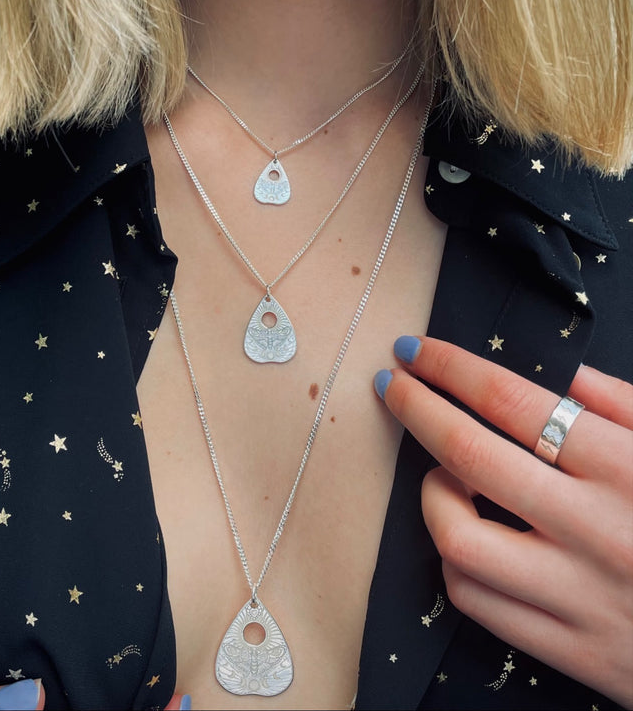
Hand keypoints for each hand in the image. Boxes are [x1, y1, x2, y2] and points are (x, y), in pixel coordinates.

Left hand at [374, 336, 632, 706]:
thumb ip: (622, 406)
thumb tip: (557, 372)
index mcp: (627, 469)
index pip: (513, 401)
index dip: (452, 368)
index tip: (415, 351)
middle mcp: (596, 529)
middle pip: (469, 455)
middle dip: (415, 408)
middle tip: (391, 385)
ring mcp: (578, 595)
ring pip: (457, 538)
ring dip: (432, 496)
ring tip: (442, 479)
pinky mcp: (570, 649)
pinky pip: (474, 598)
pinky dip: (454, 558)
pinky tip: (467, 536)